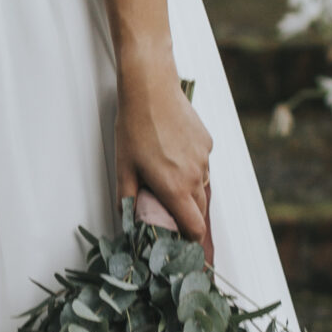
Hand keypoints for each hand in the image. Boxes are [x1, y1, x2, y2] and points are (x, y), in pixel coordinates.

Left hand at [115, 50, 213, 265]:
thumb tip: (128, 218)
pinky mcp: (207, 143)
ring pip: (203, 186)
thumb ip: (127, 198)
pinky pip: (203, 165)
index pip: (194, 227)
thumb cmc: (134, 126)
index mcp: (175, 187)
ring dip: (190, 192)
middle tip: (173, 218)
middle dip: (189, 218)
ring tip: (169, 180)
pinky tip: (174, 156)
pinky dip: (193, 169)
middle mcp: (195, 176)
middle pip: (201, 211)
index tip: (184, 244)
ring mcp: (204, 158)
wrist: (150, 87)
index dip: (191, 240)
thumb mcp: (124, 166)